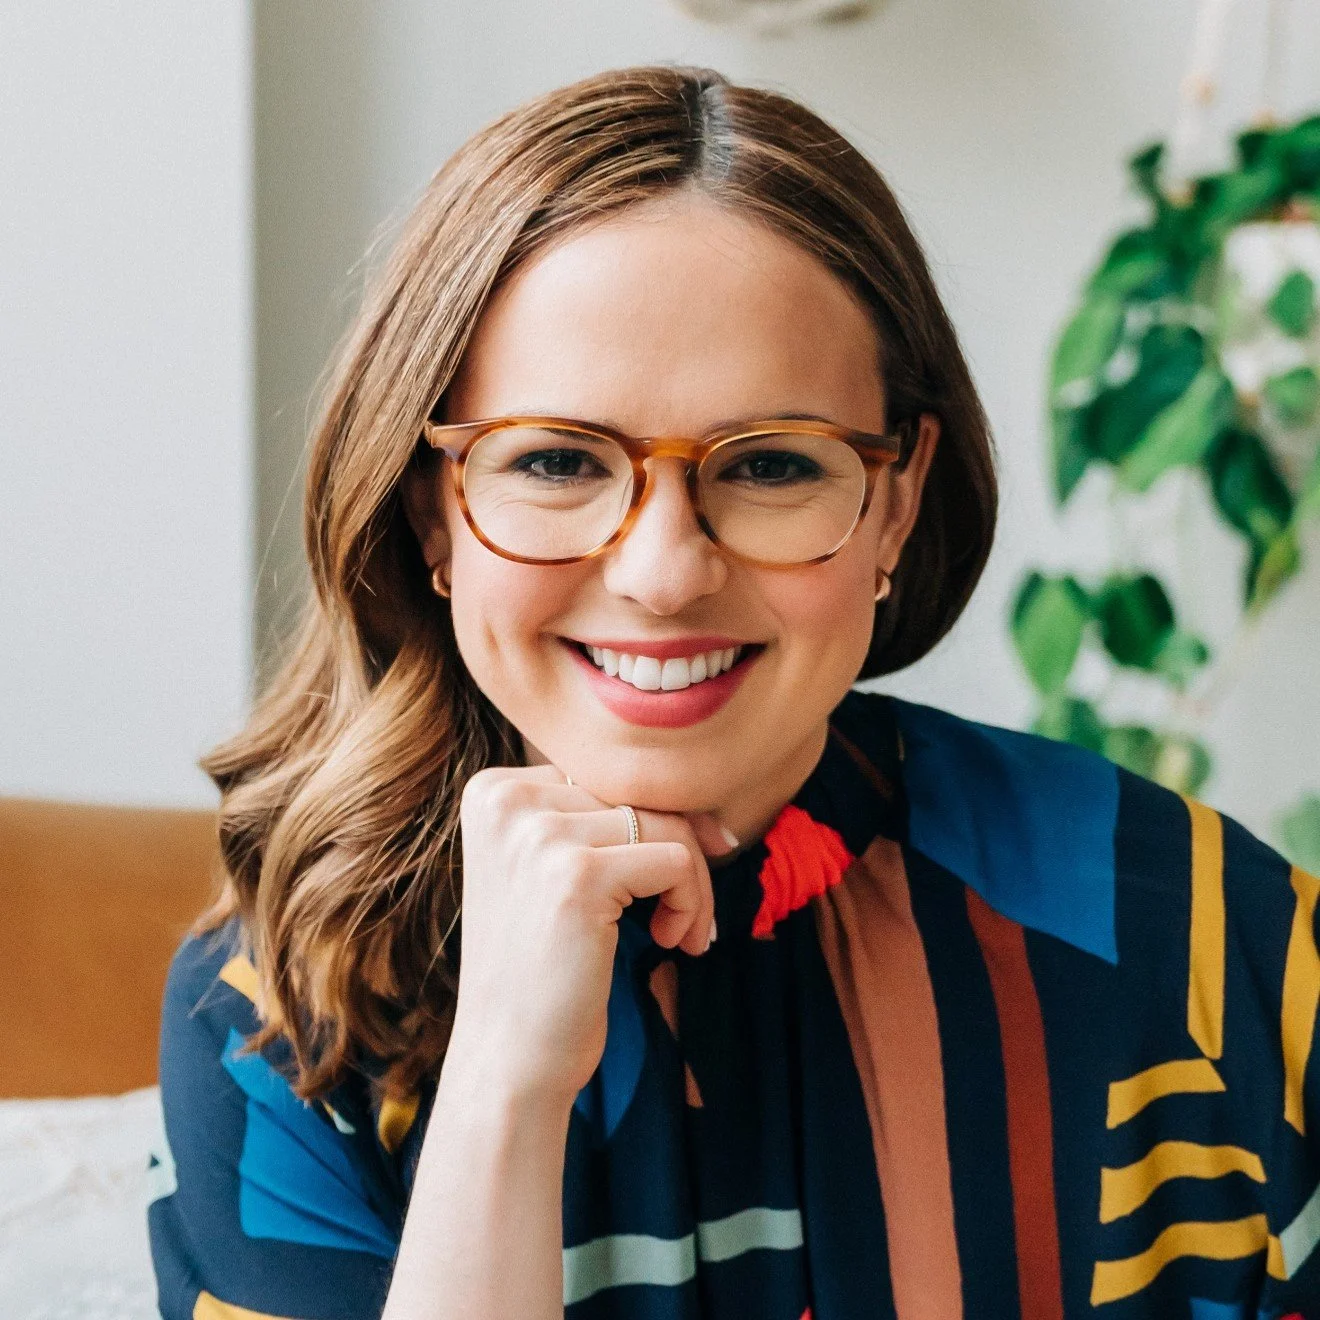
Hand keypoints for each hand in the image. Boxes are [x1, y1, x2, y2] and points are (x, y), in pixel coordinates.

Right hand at [444, 765, 731, 1106]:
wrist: (508, 1060)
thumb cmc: (541, 970)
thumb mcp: (551, 871)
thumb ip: (600, 820)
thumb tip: (710, 808)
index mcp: (492, 790)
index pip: (603, 774)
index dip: (646, 824)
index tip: (662, 879)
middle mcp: (506, 800)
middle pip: (636, 794)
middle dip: (677, 852)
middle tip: (680, 916)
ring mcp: (539, 836)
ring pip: (665, 823)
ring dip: (693, 882)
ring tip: (680, 931)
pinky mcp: (578, 877)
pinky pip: (677, 860)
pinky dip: (694, 902)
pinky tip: (671, 941)